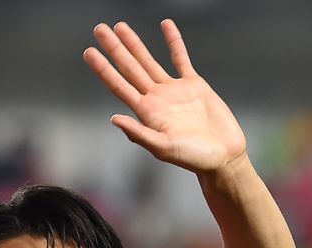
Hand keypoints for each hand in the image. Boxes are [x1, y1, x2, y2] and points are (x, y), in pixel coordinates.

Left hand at [84, 20, 246, 174]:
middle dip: (114, 49)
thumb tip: (114, 119)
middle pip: (129, 68)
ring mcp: (174, 91)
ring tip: (120, 26)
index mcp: (146, 113)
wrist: (222, 156)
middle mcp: (156, 99)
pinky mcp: (193, 85)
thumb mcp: (163, 149)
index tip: (89, 52)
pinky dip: (173, 41)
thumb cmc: (193, 158)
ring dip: (135, 44)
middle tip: (99, 29)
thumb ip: (140, 134)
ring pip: (149, 60)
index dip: (104, 69)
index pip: (119, 86)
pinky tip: (165, 24)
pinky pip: (180, 58)